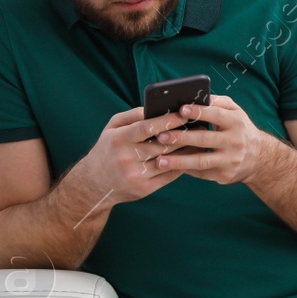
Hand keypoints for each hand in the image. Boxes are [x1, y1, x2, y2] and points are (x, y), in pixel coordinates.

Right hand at [74, 105, 191, 207]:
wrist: (94, 183)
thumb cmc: (107, 149)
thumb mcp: (112, 128)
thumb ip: (132, 115)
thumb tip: (156, 108)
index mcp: (118, 140)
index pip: (147, 128)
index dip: (168, 120)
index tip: (185, 113)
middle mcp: (126, 158)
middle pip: (162, 145)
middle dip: (183, 135)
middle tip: (201, 125)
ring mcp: (135, 176)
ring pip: (168, 161)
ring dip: (188, 150)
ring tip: (202, 140)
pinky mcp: (143, 189)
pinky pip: (168, 176)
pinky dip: (182, 165)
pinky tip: (192, 156)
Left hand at [147, 93, 268, 184]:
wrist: (259, 158)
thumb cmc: (239, 129)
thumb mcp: (235, 112)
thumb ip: (217, 102)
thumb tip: (195, 96)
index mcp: (236, 122)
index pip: (217, 115)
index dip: (199, 112)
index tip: (180, 109)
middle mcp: (235, 141)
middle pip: (205, 139)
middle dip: (181, 137)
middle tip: (161, 135)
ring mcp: (230, 160)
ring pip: (201, 161)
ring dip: (179, 161)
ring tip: (160, 160)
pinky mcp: (225, 175)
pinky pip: (201, 173)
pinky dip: (185, 170)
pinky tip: (170, 169)